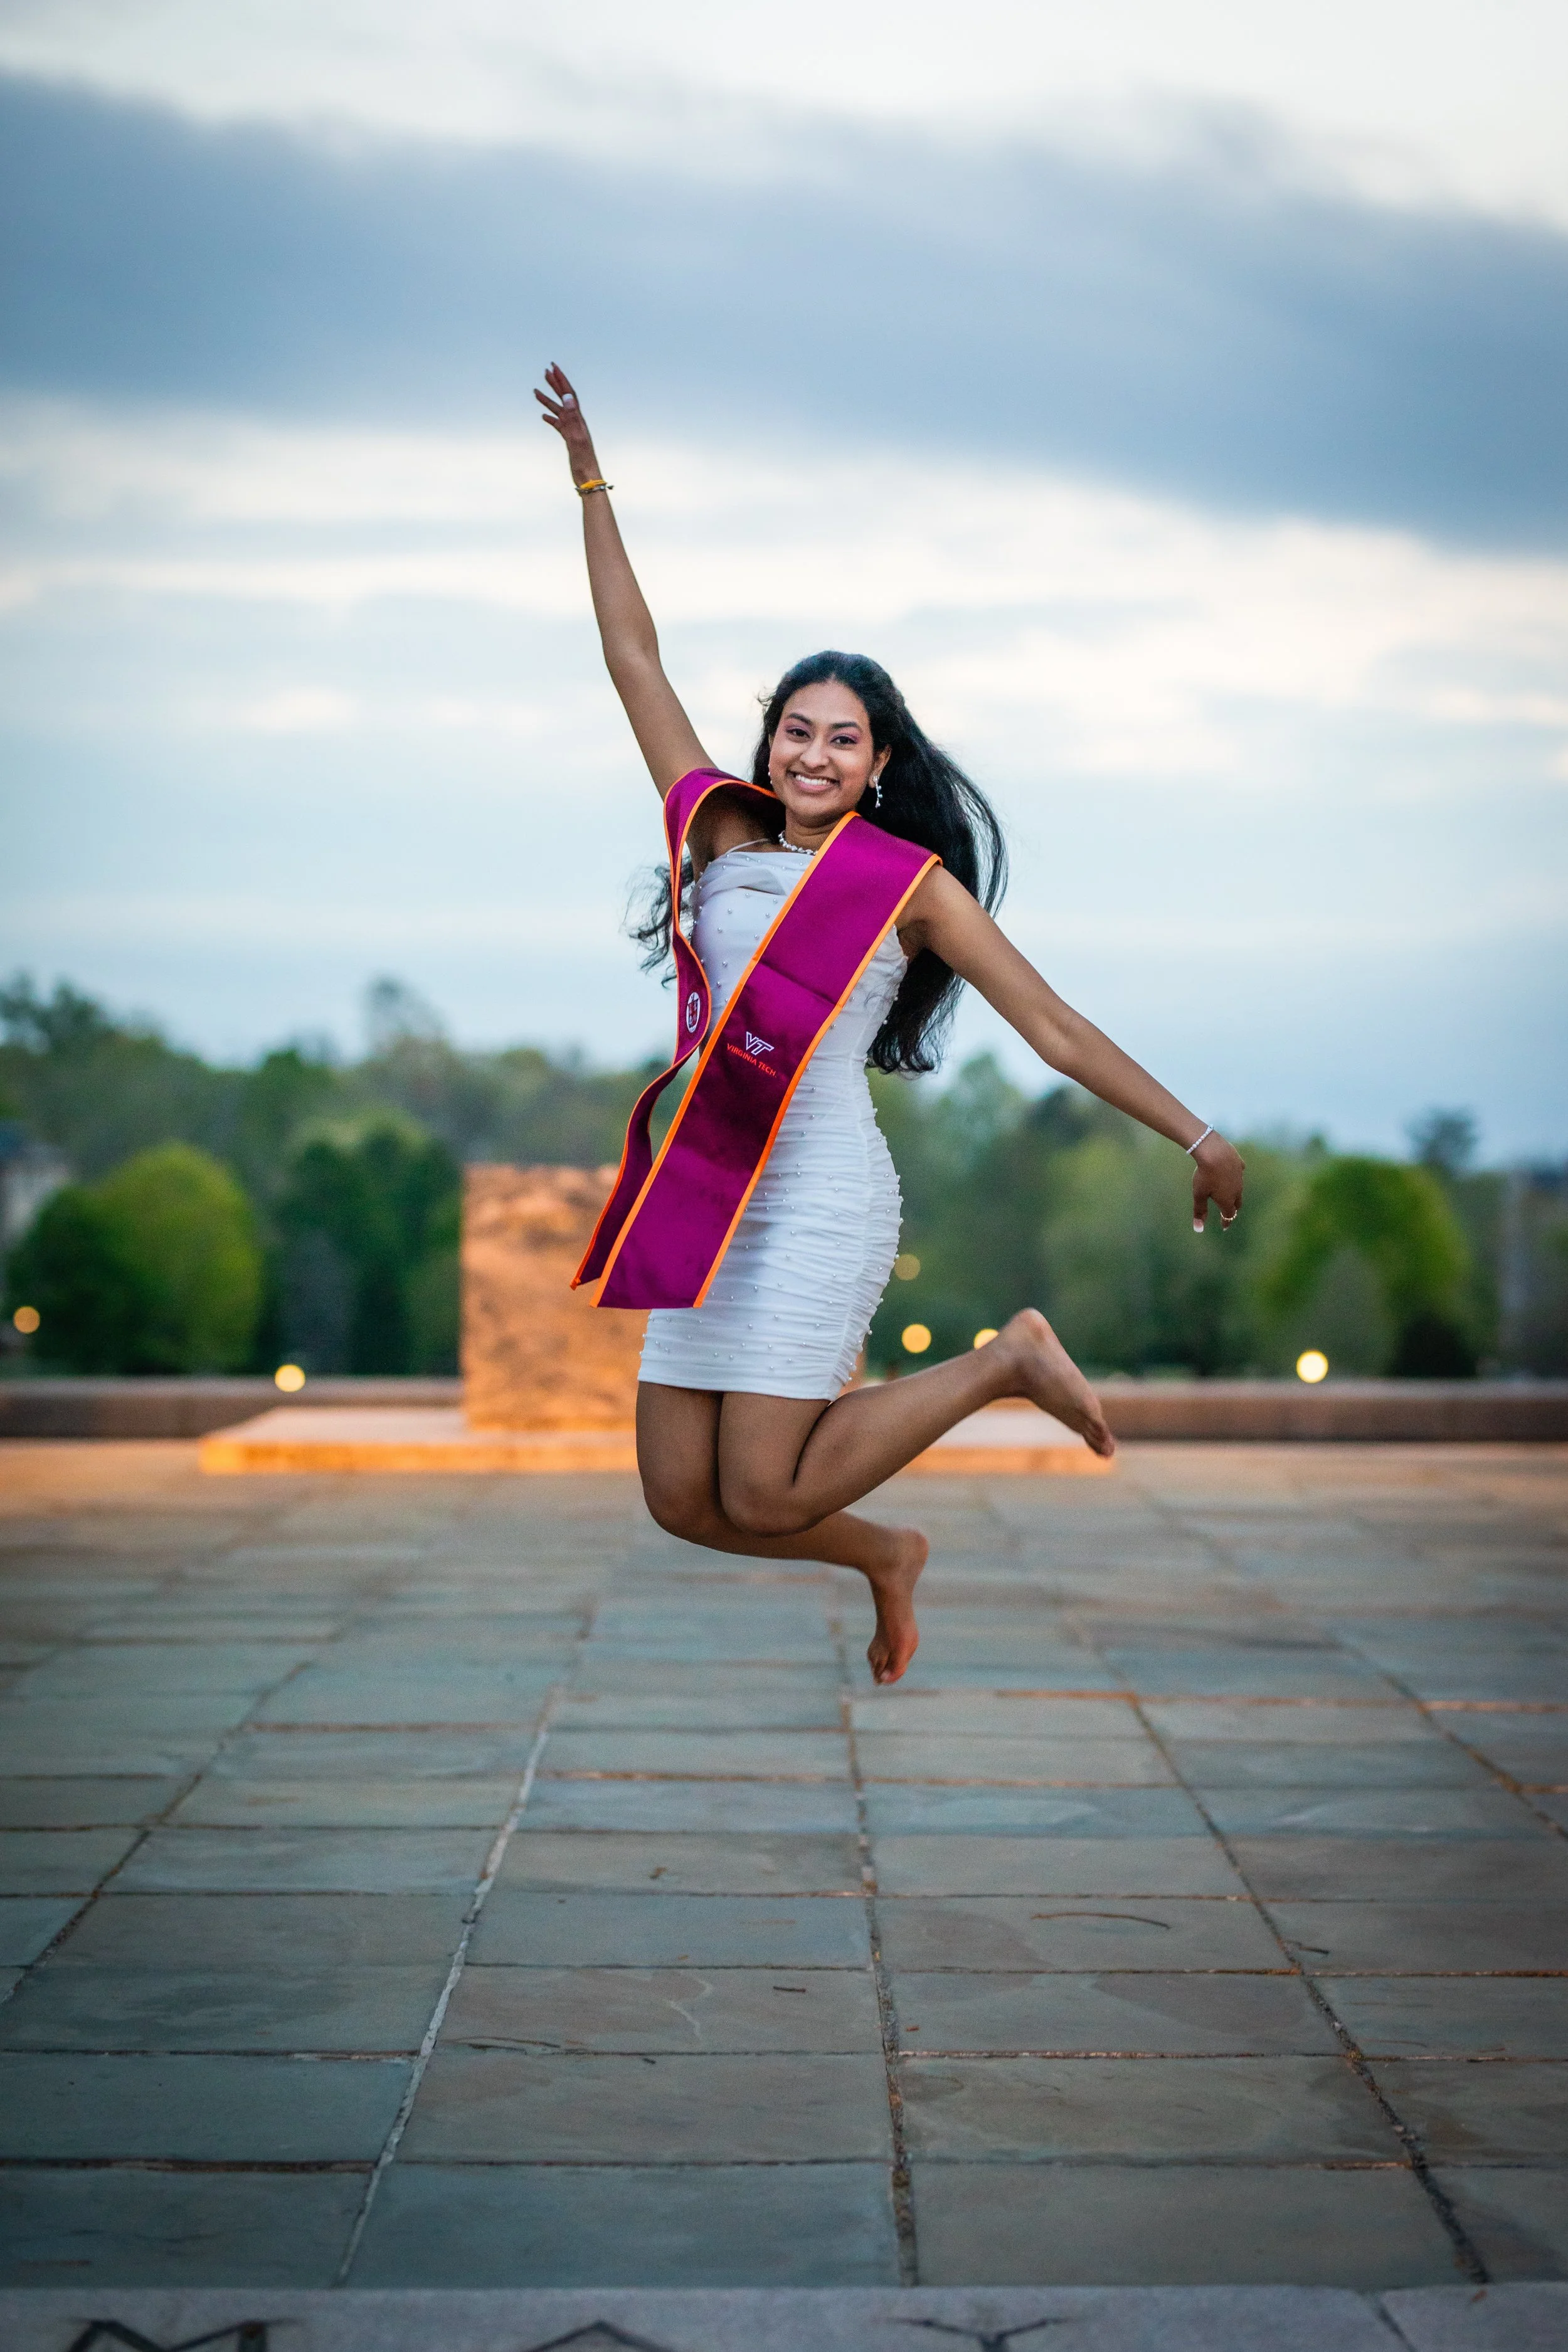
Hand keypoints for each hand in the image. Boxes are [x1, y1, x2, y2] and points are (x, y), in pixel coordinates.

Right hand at [534, 362, 601, 483]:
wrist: (588, 478)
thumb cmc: (584, 461)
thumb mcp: (577, 437)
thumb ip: (572, 417)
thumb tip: (568, 397)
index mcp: (578, 419)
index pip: (569, 394)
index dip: (561, 380)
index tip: (553, 367)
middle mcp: (576, 422)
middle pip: (564, 398)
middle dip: (555, 384)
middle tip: (546, 371)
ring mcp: (572, 430)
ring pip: (558, 410)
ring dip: (548, 400)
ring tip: (536, 391)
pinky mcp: (568, 439)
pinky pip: (558, 425)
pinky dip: (551, 418)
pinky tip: (543, 417)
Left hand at [1192, 1132, 1244, 1232]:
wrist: (1215, 1152)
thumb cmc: (1205, 1175)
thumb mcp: (1199, 1194)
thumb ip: (1200, 1211)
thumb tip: (1199, 1229)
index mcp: (1227, 1200)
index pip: (1229, 1215)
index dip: (1226, 1222)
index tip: (1224, 1227)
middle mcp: (1237, 1190)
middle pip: (1237, 1203)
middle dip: (1232, 1209)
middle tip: (1228, 1212)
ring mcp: (1240, 1177)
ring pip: (1239, 1188)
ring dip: (1235, 1193)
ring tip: (1229, 1194)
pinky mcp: (1240, 1164)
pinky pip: (1239, 1172)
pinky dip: (1235, 1176)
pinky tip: (1233, 1174)